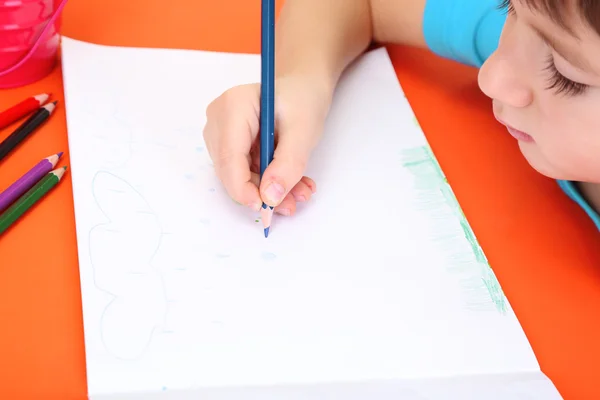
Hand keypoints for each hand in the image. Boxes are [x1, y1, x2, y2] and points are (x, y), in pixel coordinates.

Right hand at [203, 76, 330, 215]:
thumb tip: (270, 197)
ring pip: (239, 175)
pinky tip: (292, 183)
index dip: (243, 188)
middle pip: (231, 169)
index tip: (264, 207)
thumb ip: (288, 164)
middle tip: (292, 202)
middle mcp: (219, 119)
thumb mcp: (304, 131)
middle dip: (262, 191)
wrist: (303, 87)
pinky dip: (268, 181)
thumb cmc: (303, 99)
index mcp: (233, 106)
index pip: (229, 157)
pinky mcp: (230, 144)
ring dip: (269, 189)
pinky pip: (245, 172)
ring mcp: (221, 132)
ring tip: (300, 190)